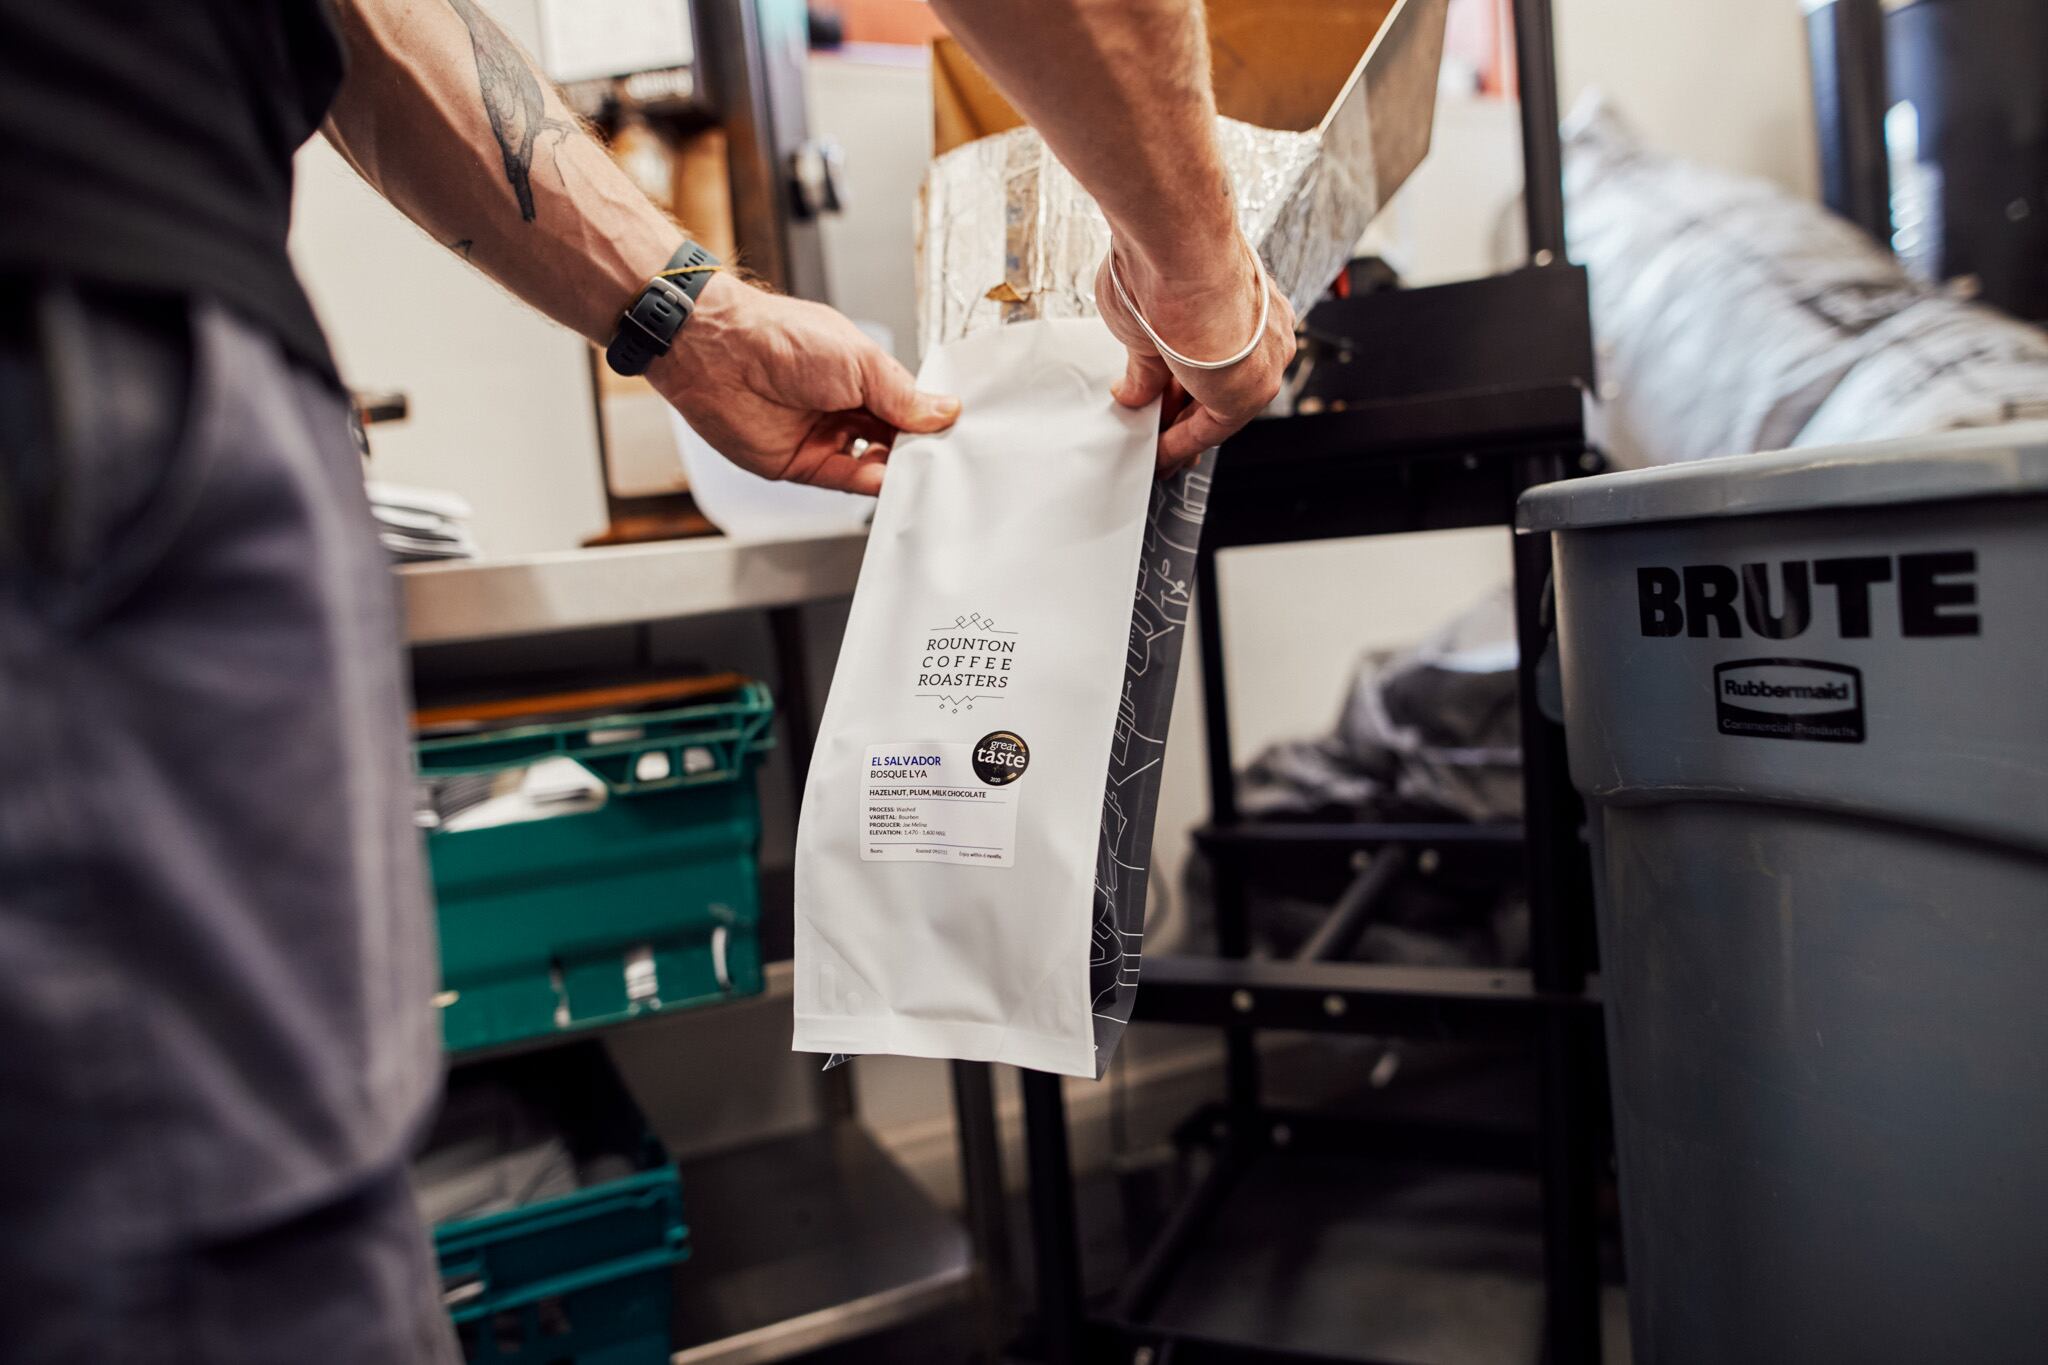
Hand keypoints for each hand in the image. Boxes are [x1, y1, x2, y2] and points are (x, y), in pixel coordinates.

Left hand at [650, 275, 959, 494]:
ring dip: (900, 470)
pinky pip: (846, 480)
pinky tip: (894, 483)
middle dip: (920, 449)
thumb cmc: (781, 338)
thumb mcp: (860, 361)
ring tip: (926, 474)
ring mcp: (824, 435)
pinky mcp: (803, 464)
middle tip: (949, 459)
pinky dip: (872, 485)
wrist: (720, 355)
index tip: (961, 433)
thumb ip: (902, 395)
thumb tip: (944, 411)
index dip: (931, 419)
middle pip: (894, 437)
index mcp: (860, 373)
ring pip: (874, 462)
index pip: (907, 404)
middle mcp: (843, 405)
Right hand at [1095, 237, 1295, 474]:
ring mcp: (1264, 357)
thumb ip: (1144, 366)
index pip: (1215, 354)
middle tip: (1155, 435)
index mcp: (1242, 302)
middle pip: (1219, 383)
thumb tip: (1133, 392)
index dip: (1183, 383)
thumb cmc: (1163, 262)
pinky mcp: (1253, 388)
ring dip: (1181, 430)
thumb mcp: (1142, 322)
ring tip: (1150, 450)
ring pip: (1219, 406)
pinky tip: (1158, 456)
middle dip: (1181, 411)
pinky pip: (1214, 428)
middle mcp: (1262, 330)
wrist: (1178, 248)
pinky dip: (1183, 444)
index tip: (1161, 403)